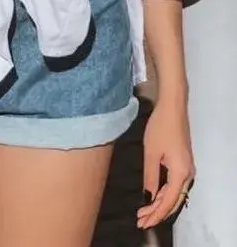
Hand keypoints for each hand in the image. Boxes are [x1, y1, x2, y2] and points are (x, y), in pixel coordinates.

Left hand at [137, 99, 194, 229]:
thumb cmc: (160, 127)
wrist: (173, 107)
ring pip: (175, 194)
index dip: (155, 214)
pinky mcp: (184, 163)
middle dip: (157, 212)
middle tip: (141, 220)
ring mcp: (187, 169)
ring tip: (145, 212)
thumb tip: (147, 197)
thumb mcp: (151, 153)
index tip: (142, 222)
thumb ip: (150, 177)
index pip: (168, 201)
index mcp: (181, 173)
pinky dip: (164, 193)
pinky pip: (175, 185)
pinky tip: (153, 197)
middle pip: (174, 201)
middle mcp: (188, 174)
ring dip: (160, 204)